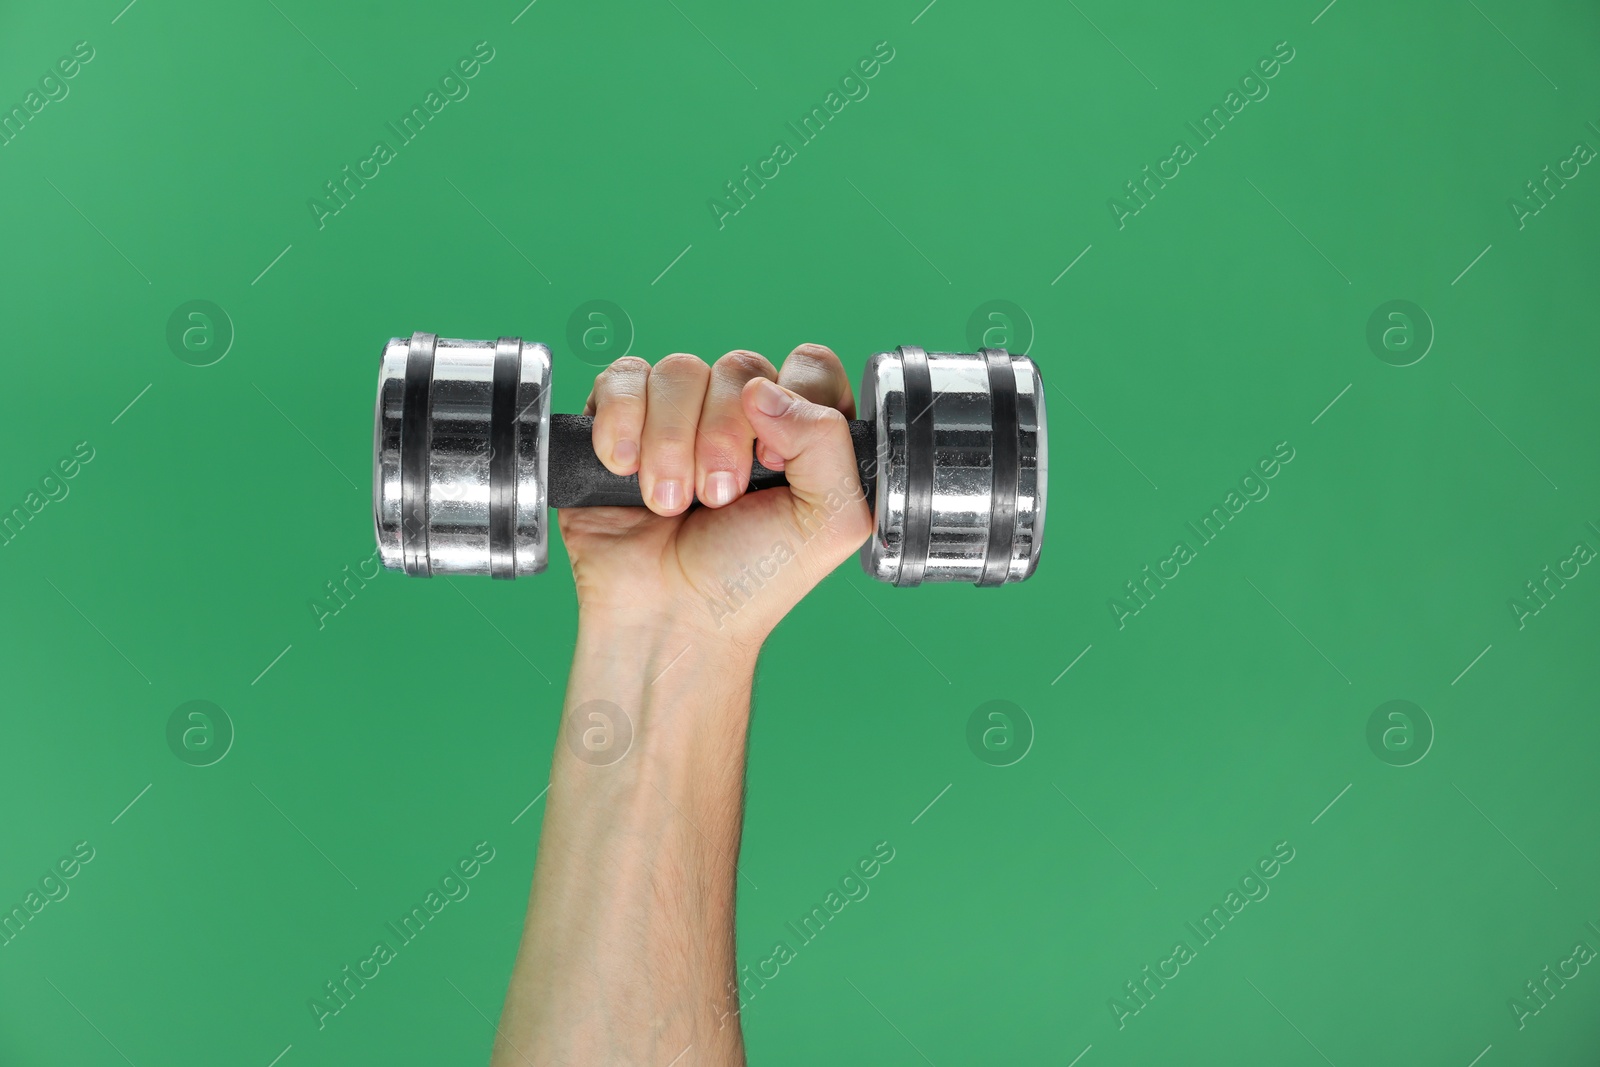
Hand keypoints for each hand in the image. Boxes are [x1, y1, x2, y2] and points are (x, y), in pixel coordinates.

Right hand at [557, 343, 872, 646]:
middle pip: (739, 367)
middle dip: (723, 438)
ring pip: (678, 371)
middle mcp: (741, 417)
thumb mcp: (829, 522)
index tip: (774, 464)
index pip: (808, 365)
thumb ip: (830, 442)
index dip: (793, 403)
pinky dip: (622, 423)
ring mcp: (679, 416)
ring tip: (668, 503)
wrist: (666, 617)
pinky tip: (624, 471)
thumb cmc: (750, 579)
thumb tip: (763, 389)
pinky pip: (621, 378)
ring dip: (670, 444)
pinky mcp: (621, 422)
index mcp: (800, 433)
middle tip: (717, 500)